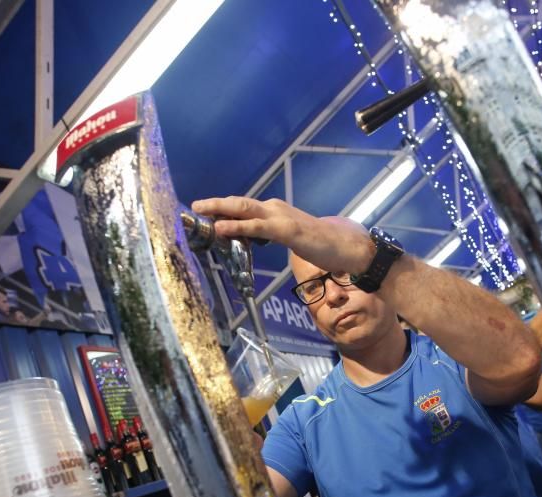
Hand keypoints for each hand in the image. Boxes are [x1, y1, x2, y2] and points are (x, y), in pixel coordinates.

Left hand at [191, 197, 373, 273]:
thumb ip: (270, 234)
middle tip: (195, 206)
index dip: (223, 207)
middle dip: (215, 203)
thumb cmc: (320, 245)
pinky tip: (223, 228)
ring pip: (244, 209)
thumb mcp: (290, 237)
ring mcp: (281, 218)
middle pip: (239, 202)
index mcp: (275, 211)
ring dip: (220, 208)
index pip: (244, 206)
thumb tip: (250, 237)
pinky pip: (257, 227)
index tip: (204, 211)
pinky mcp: (287, 231)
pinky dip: (238, 226)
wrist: (346, 247)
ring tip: (201, 210)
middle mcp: (275, 209)